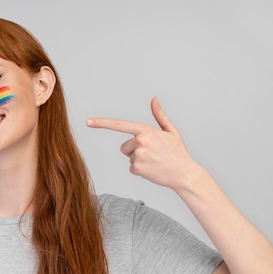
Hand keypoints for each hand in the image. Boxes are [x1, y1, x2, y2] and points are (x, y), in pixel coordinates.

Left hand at [86, 97, 200, 190]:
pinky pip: (132, 169)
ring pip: (129, 158)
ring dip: (139, 161)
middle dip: (135, 151)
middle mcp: (140, 141)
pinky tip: (153, 169)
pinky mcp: (137, 168)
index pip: (119, 125)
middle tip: (153, 154)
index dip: (102, 123)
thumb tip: (154, 100)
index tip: (88, 122)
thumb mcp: (171, 131)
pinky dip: (140, 171)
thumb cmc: (178, 152)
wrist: (185, 173)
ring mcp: (138, 155)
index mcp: (146, 130)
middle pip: (125, 147)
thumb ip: (159, 115)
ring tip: (154, 162)